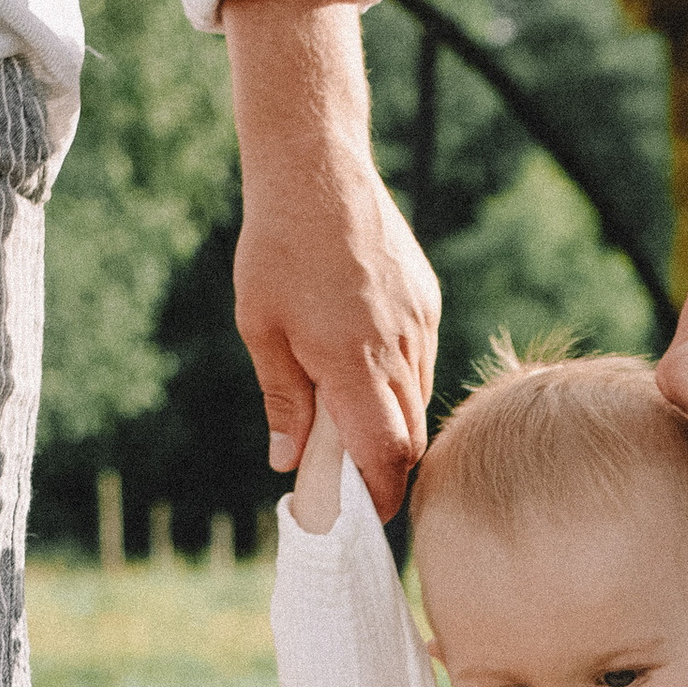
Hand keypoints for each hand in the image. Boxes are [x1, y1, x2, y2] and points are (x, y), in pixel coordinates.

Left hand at [222, 0, 440, 523]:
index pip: (386, 453)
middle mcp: (396, 346)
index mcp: (352, 362)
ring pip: (418, 396)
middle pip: (411, 435)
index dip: (382, 494)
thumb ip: (283, 400)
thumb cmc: (276, 250)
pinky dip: (399, 379)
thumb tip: (288, 462)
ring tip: (353, 421)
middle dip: (389, 467)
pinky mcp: (426, 299)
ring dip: (392, 420)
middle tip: (359, 484)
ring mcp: (418, 321)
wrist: (317, 170)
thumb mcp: (261, 329)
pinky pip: (421, 358)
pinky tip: (365, 366)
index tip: (369, 517)